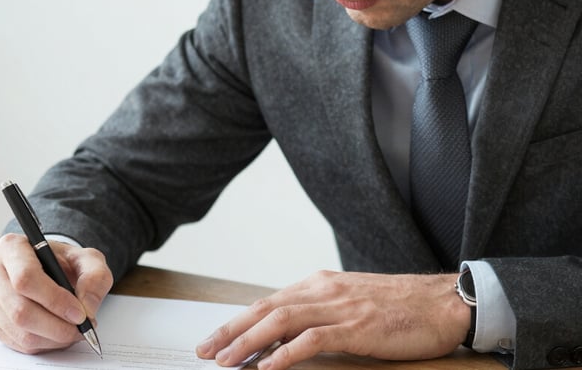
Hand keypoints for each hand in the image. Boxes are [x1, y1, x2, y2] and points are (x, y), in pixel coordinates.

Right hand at [0, 233, 112, 353]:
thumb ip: (95, 277)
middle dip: (56, 326)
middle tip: (81, 328)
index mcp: (12, 247)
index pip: (25, 278)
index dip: (54, 300)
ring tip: (73, 331)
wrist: (51, 271)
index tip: (79, 313)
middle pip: (20, 310)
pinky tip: (57, 333)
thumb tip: (86, 306)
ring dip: (52, 338)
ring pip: (19, 330)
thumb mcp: (88, 260)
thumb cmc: (65, 263)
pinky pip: (16, 342)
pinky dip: (43, 343)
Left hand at [196, 270, 469, 369]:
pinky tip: (267, 367)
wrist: (443, 300)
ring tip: (225, 361)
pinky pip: (313, 339)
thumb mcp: (350, 302)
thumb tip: (284, 336)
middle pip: (264, 309)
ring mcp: (339, 307)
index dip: (237, 322)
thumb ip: (318, 313)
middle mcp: (322, 290)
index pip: (267, 303)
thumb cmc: (399, 306)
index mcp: (318, 285)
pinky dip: (286, 354)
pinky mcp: (357, 326)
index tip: (214, 339)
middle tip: (204, 352)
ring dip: (248, 342)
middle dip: (230, 331)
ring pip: (280, 321)